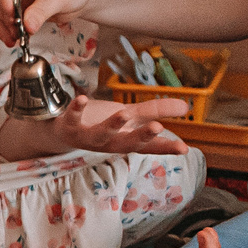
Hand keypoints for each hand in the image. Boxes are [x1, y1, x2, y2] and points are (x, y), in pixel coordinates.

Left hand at [48, 93, 190, 155]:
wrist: (62, 130)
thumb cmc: (100, 123)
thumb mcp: (130, 116)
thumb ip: (155, 111)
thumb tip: (186, 106)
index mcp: (124, 140)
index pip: (148, 147)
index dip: (165, 148)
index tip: (184, 149)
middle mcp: (107, 142)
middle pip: (126, 143)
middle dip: (141, 136)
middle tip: (157, 127)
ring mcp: (87, 136)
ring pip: (101, 134)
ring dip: (112, 125)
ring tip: (124, 114)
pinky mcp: (69, 126)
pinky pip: (72, 118)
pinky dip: (76, 109)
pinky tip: (82, 98)